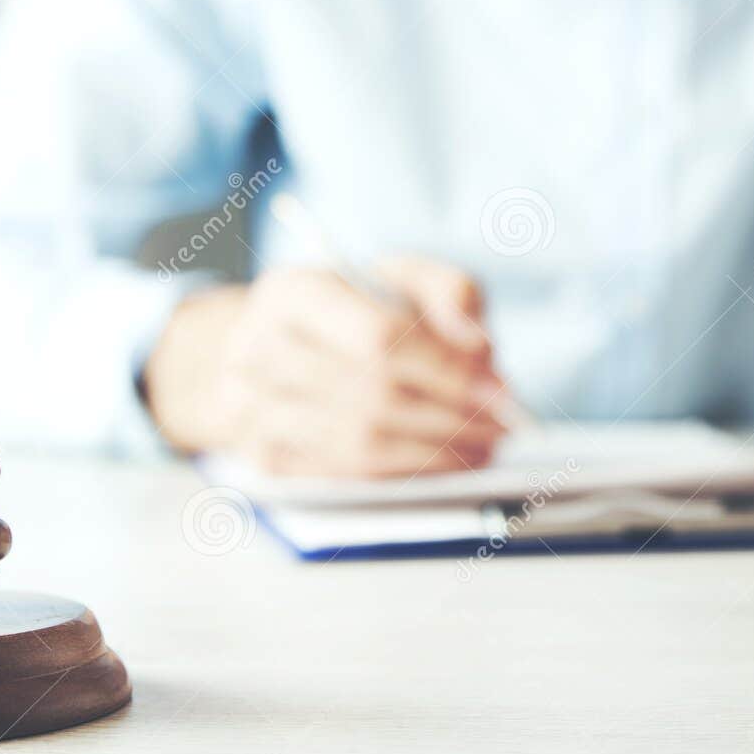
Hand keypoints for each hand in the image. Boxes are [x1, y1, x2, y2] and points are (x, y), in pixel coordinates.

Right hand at [144, 257, 508, 475]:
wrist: (276, 351)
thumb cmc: (351, 313)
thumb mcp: (402, 279)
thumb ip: (450, 291)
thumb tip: (476, 345)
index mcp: (294, 292)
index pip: (378, 337)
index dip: (446, 368)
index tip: (499, 390)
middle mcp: (258, 350)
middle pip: (373, 395)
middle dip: (451, 415)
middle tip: (502, 426)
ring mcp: (251, 410)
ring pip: (360, 442)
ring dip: (434, 451)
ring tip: (482, 447)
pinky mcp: (264, 457)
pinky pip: (345, 475)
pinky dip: (403, 473)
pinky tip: (443, 463)